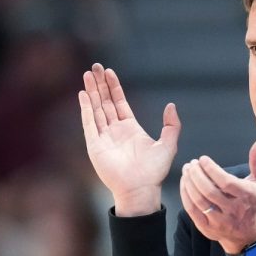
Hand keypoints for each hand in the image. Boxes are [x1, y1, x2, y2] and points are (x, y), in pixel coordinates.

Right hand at [79, 63, 180, 215]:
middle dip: (100, 84)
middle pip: (105, 101)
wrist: (140, 189)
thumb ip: (172, 125)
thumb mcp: (168, 145)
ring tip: (87, 74)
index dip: (114, 86)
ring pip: (96, 109)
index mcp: (130, 128)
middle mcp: (115, 130)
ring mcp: (104, 137)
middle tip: (95, 66)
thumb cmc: (154, 172)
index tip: (109, 71)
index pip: (119, 102)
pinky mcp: (95, 146)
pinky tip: (83, 94)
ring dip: (92, 92)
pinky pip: (89, 123)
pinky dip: (86, 109)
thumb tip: (171, 105)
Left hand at [179, 139, 255, 253]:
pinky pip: (192, 211)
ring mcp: (220, 221)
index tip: (203, 159)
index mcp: (247, 196)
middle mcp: (233, 211)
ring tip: (186, 171)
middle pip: (209, 191)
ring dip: (189, 184)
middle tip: (192, 164)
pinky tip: (184, 184)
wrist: (247, 234)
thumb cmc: (253, 203)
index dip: (211, 169)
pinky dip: (186, 196)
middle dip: (197, 175)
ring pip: (199, 201)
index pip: (226, 182)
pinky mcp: (208, 228)